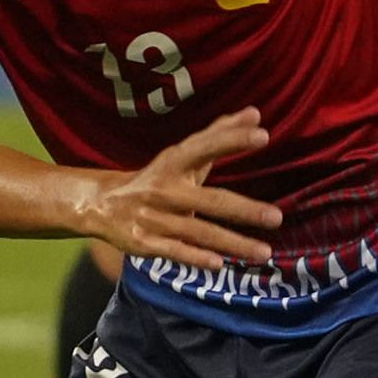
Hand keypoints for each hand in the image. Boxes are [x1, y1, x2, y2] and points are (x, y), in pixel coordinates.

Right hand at [73, 108, 283, 272]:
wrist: (101, 204)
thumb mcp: (183, 155)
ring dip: (232, 243)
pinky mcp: (144, 242)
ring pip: (198, 231)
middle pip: (209, 199)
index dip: (232, 139)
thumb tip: (255, 113)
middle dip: (243, 209)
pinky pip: (173, 251)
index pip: (205, 147)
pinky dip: (194, 258)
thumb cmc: (157, 177)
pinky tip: (219, 265)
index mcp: (174, 162)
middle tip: (277, 218)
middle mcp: (164, 189)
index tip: (263, 134)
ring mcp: (153, 217)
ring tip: (264, 253)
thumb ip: (220, 135)